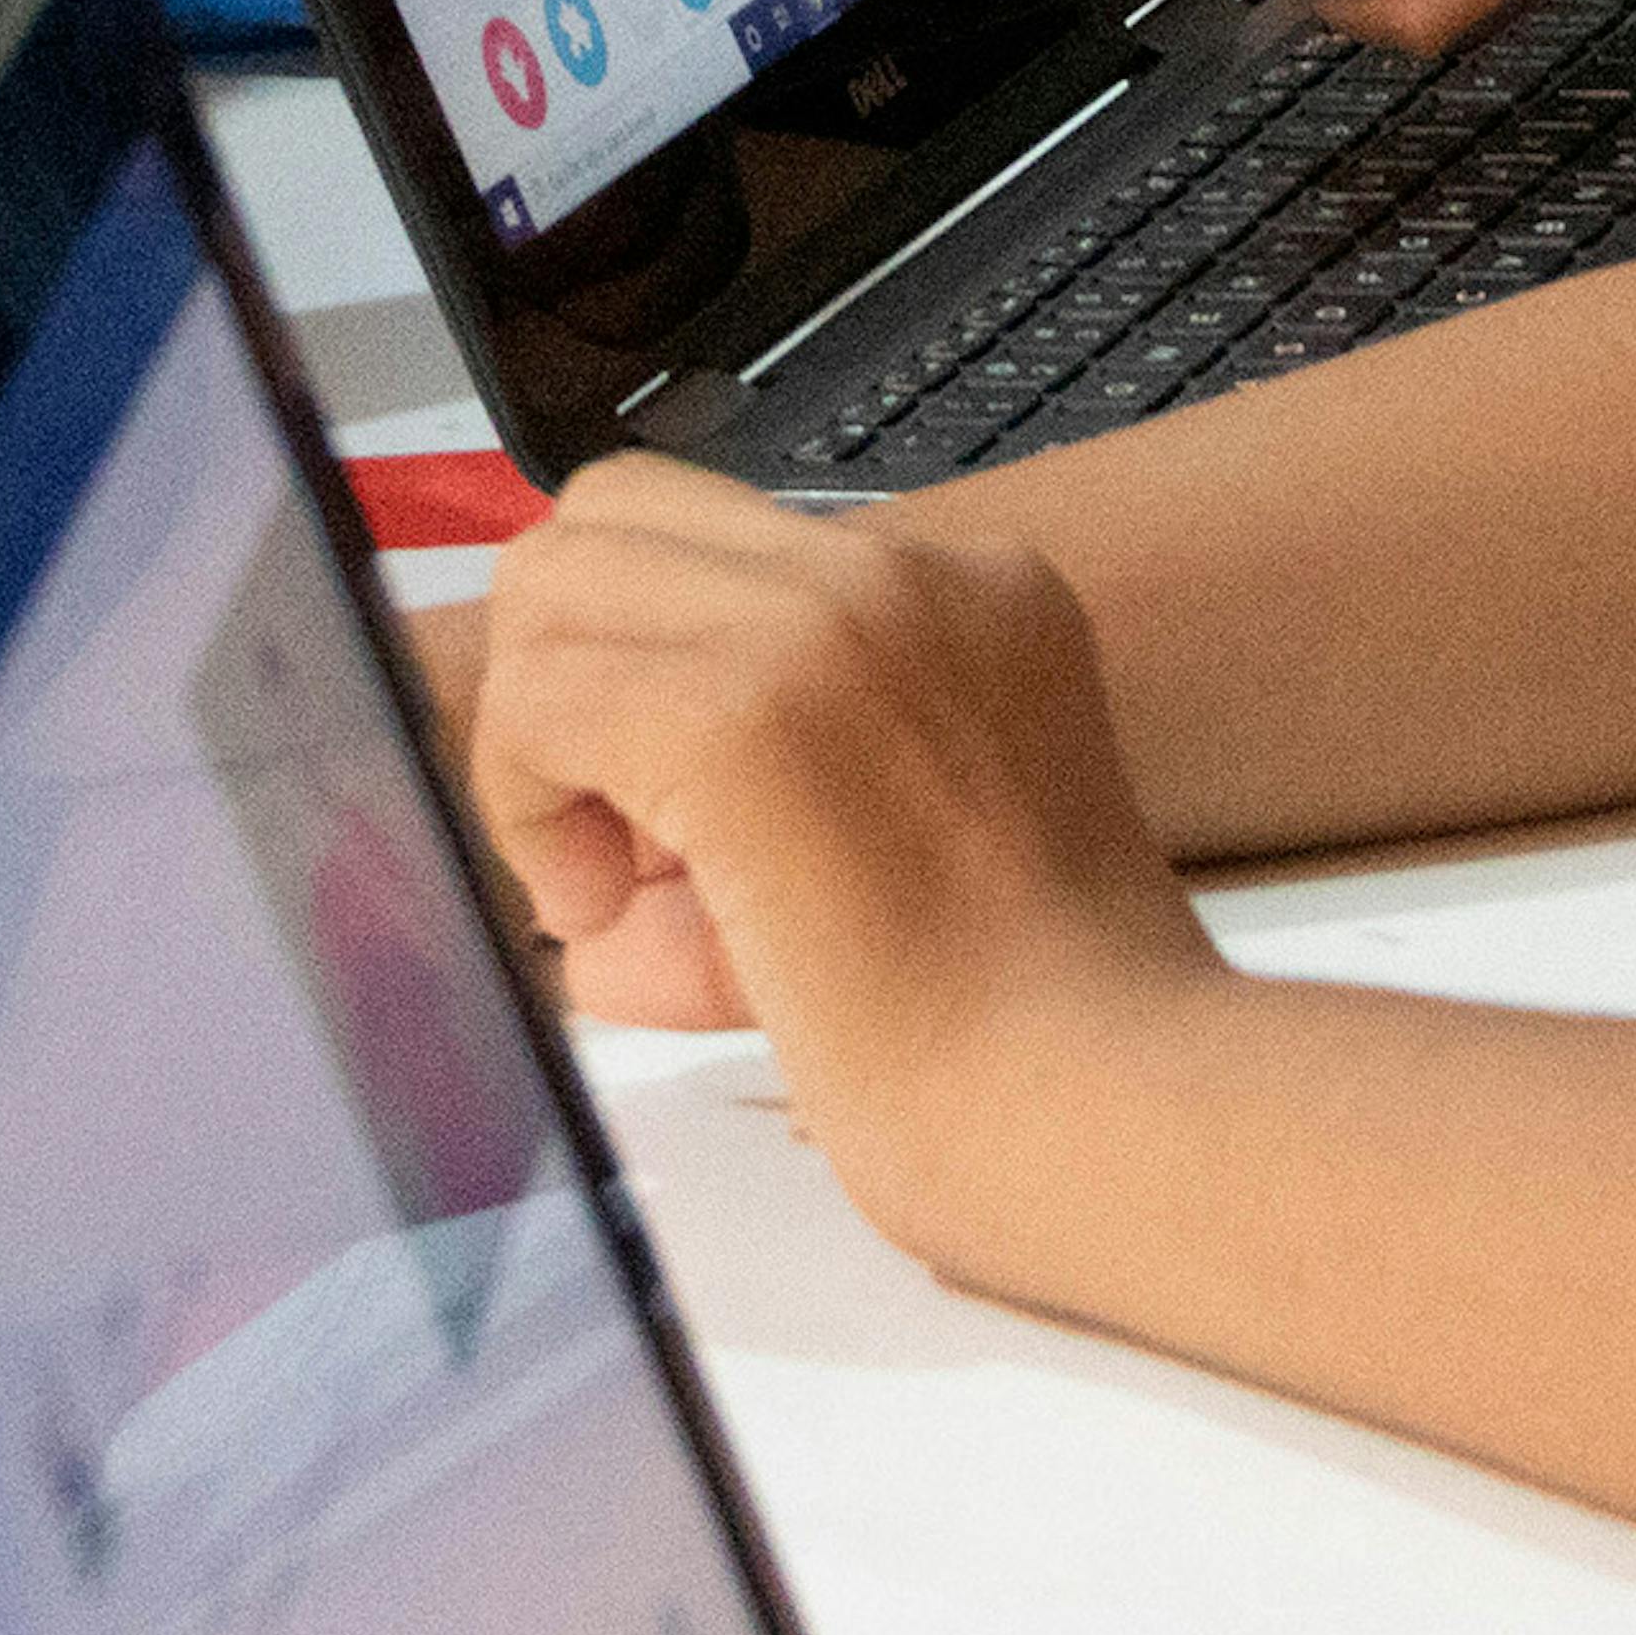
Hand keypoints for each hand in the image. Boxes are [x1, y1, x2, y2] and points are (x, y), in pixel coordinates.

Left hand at [459, 458, 1219, 1266]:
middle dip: (564, 672)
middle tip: (619, 850)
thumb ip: (761, 819)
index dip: (644, 673)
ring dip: (541, 745)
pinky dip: (526, 806)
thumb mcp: (904, 859)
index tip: (678, 831)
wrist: (1109, 1115)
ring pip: (555, 586)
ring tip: (618, 895)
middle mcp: (912, 569)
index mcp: (977, 594)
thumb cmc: (1028, 1045)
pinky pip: (538, 696)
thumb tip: (594, 875)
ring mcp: (829, 623)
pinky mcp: (742, 712)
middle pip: (611, 519)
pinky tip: (602, 914)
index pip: (710, 544)